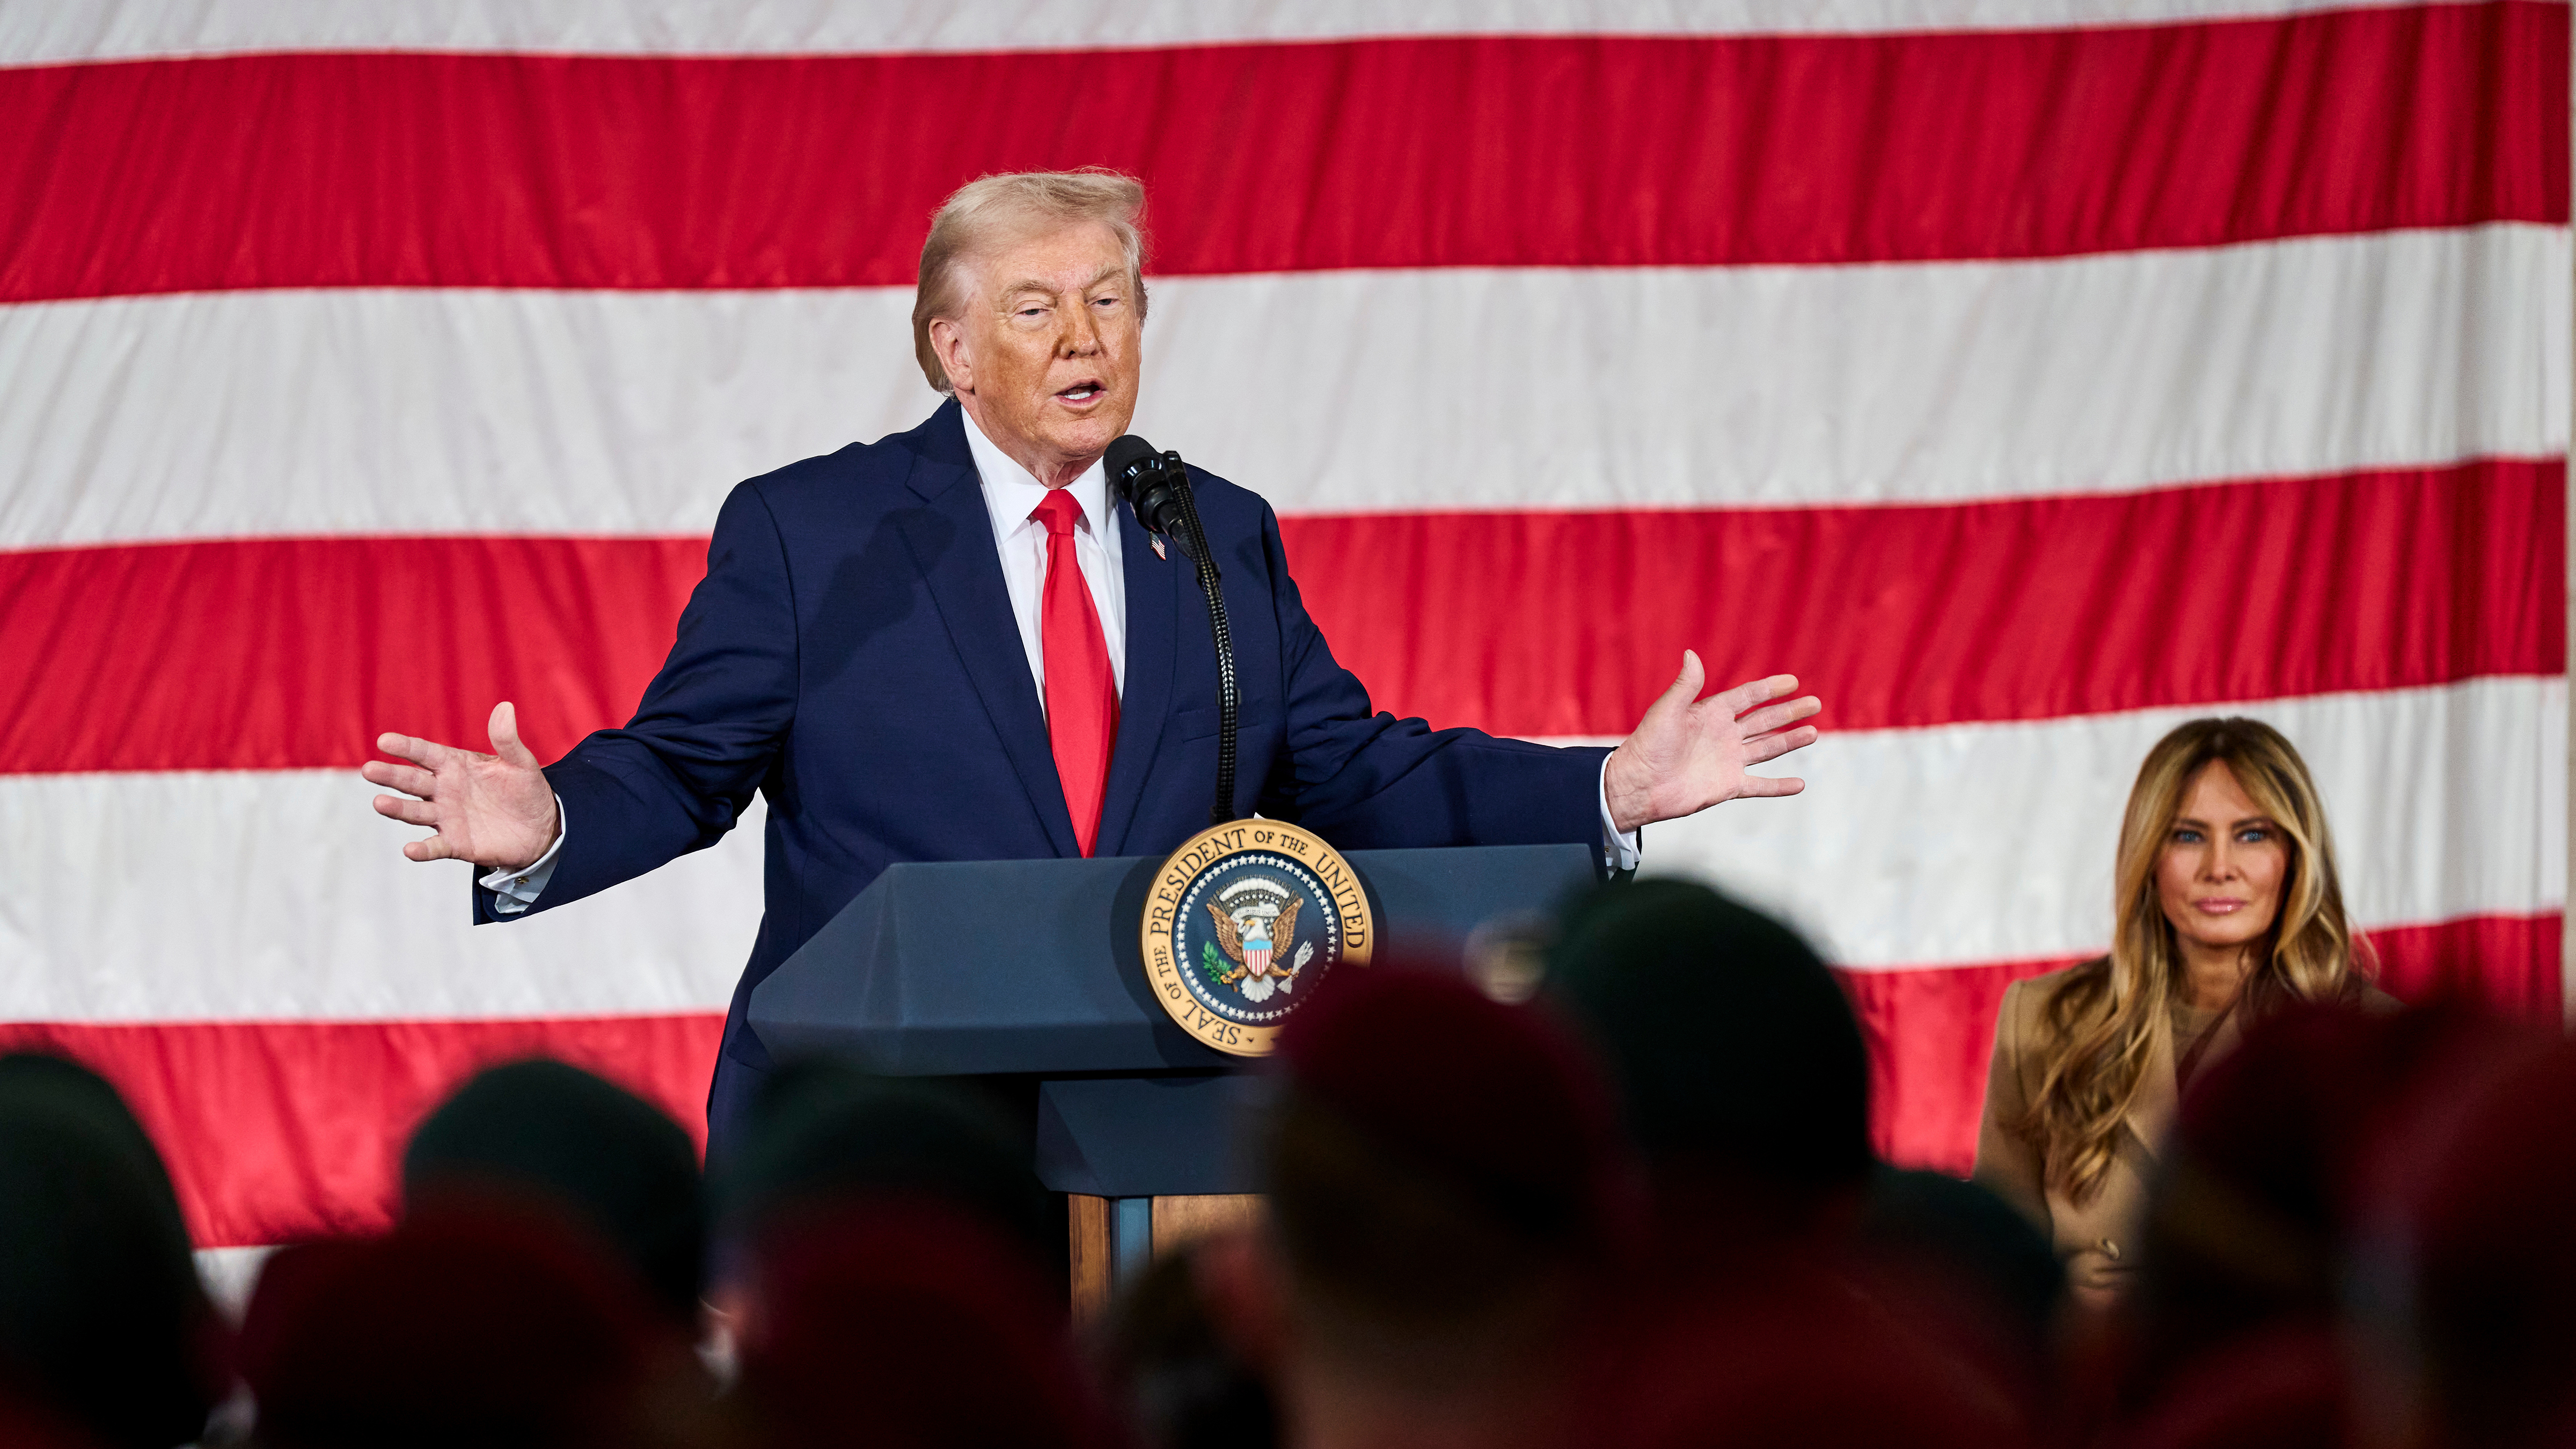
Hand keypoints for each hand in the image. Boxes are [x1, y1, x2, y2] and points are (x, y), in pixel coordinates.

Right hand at [364, 702, 560, 869]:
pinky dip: (422, 849)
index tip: (385, 740)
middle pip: (412, 780)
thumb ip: (507, 739)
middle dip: (391, 775)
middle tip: (369, 770)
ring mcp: (447, 817)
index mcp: (455, 765)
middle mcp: (444, 790)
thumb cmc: (525, 790)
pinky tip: (410, 850)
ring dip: (398, 808)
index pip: (425, 753)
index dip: (406, 747)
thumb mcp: (520, 763)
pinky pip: (435, 846)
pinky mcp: (455, 843)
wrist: (541, 829)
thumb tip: (505, 707)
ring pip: (416, 812)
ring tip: (380, 803)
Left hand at [1602, 653, 1821, 833]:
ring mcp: (1727, 761)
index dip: (1770, 688)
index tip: (1793, 682)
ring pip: (1767, 748)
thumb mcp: (1667, 710)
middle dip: (1789, 712)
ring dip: (1790, 741)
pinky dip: (1779, 786)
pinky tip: (1799, 784)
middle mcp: (1723, 736)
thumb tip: (1691, 653)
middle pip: (1764, 720)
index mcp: (1711, 713)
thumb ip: (1685, 685)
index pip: (1747, 697)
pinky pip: (1759, 785)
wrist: (1638, 786)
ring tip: (1813, 733)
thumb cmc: (1647, 746)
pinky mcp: (1727, 786)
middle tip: (1815, 703)